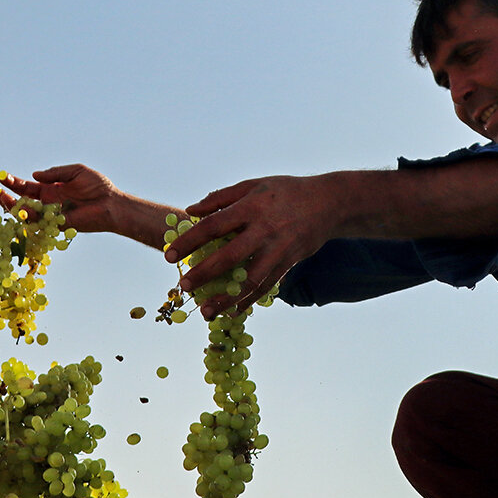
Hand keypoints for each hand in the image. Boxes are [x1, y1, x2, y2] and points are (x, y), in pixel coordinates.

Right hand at [0, 164, 124, 233]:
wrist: (111, 203)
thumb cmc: (97, 186)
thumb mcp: (75, 172)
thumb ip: (55, 173)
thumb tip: (34, 175)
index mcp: (50, 189)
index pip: (27, 187)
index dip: (13, 182)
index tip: (1, 176)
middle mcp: (48, 203)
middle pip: (22, 201)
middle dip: (8, 197)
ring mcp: (52, 215)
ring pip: (27, 214)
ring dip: (14, 208)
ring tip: (3, 199)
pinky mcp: (58, 225)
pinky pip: (40, 224)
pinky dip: (30, 219)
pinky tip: (22, 210)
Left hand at [165, 174, 340, 317]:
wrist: (328, 203)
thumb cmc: (285, 191)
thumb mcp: (254, 185)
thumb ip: (221, 197)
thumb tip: (191, 211)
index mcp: (251, 207)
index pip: (213, 226)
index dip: (189, 242)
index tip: (169, 256)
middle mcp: (264, 230)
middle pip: (228, 257)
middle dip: (204, 274)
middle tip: (184, 287)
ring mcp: (278, 249)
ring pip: (249, 279)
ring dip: (226, 298)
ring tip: (206, 312)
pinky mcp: (288, 263)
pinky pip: (266, 286)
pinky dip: (248, 300)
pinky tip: (233, 310)